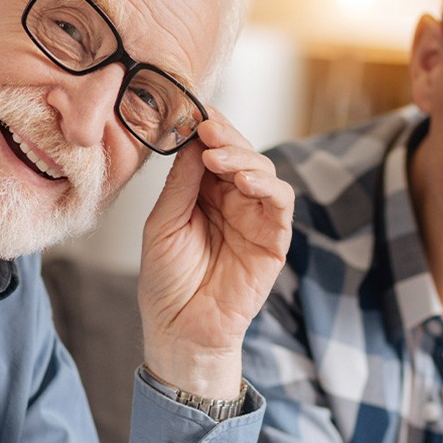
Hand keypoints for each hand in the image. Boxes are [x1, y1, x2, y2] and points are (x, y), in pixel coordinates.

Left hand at [137, 108, 293, 399]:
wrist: (180, 330)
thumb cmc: (166, 282)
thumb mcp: (162, 225)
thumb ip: (180, 185)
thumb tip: (193, 141)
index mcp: (202, 191)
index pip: (211, 148)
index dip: (207, 128)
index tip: (193, 111)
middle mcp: (231, 199)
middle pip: (239, 153)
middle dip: (225, 136)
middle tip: (208, 129)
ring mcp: (255, 218)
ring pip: (264, 171)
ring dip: (244, 157)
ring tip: (220, 158)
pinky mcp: (274, 240)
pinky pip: (280, 204)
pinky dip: (267, 186)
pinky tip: (245, 181)